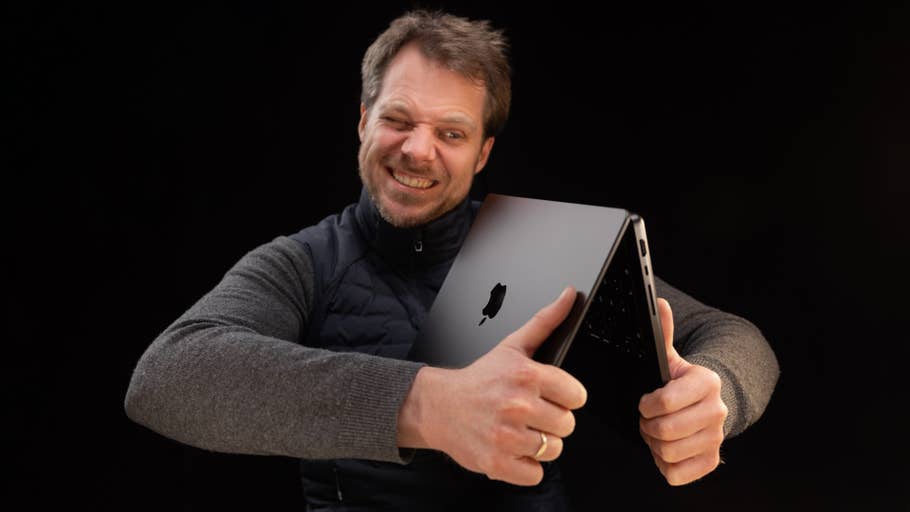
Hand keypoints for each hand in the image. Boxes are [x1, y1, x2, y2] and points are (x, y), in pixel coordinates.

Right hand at [398, 286, 587, 485]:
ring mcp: (507, 436)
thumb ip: (546, 321)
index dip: (565, 397)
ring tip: (520, 430)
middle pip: (567, 425)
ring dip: (539, 444)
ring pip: (553, 450)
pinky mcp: (498, 463)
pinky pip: (535, 473)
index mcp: (526, 375)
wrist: (438, 406)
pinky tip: (512, 449)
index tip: (550, 396)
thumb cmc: (479, 379)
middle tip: (531, 413)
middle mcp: (518, 405)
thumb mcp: (512, 346)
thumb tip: (570, 295)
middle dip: (552, 420)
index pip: (577, 396)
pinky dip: (525, 466)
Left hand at [638, 298, 727, 484]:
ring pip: (667, 453)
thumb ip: (663, 333)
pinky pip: (676, 474)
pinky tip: (667, 448)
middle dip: (648, 426)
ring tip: (657, 430)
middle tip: (648, 418)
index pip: (665, 402)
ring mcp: (716, 439)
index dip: (647, 404)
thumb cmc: (679, 383)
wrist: (703, 407)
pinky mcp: (711, 462)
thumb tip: (658, 303)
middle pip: (665, 431)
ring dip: (654, 444)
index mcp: (707, 382)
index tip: (646, 400)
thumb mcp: (669, 358)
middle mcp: (717, 411)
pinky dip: (664, 465)